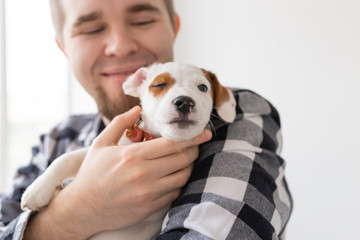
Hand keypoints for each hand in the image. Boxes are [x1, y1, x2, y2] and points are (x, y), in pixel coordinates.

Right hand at [24, 106, 211, 238]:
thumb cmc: (92, 174)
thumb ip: (120, 123)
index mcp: (133, 155)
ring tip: (185, 160)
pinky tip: (173, 177)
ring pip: (183, 177)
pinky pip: (175, 193)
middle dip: (194, 150)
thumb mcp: (101, 143)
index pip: (172, 144)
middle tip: (194, 145)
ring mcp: (148, 193)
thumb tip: (137, 109)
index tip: (205, 133)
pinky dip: (178, 183)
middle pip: (183, 159)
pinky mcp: (150, 207)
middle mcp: (144, 174)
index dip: (193, 137)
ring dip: (189, 167)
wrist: (82, 209)